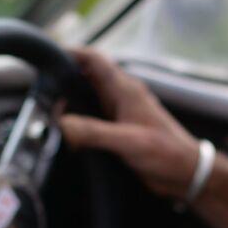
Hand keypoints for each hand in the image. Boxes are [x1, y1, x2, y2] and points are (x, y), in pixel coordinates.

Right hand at [59, 47, 202, 198]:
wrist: (187, 174)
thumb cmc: (168, 154)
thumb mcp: (129, 142)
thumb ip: (95, 132)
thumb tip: (62, 124)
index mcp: (125, 91)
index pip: (94, 60)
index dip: (70, 53)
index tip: (47, 58)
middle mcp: (120, 97)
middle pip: (85, 76)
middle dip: (63, 78)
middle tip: (40, 89)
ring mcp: (118, 113)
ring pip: (87, 97)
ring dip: (69, 101)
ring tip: (47, 109)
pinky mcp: (117, 130)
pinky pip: (92, 118)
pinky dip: (77, 120)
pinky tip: (67, 132)